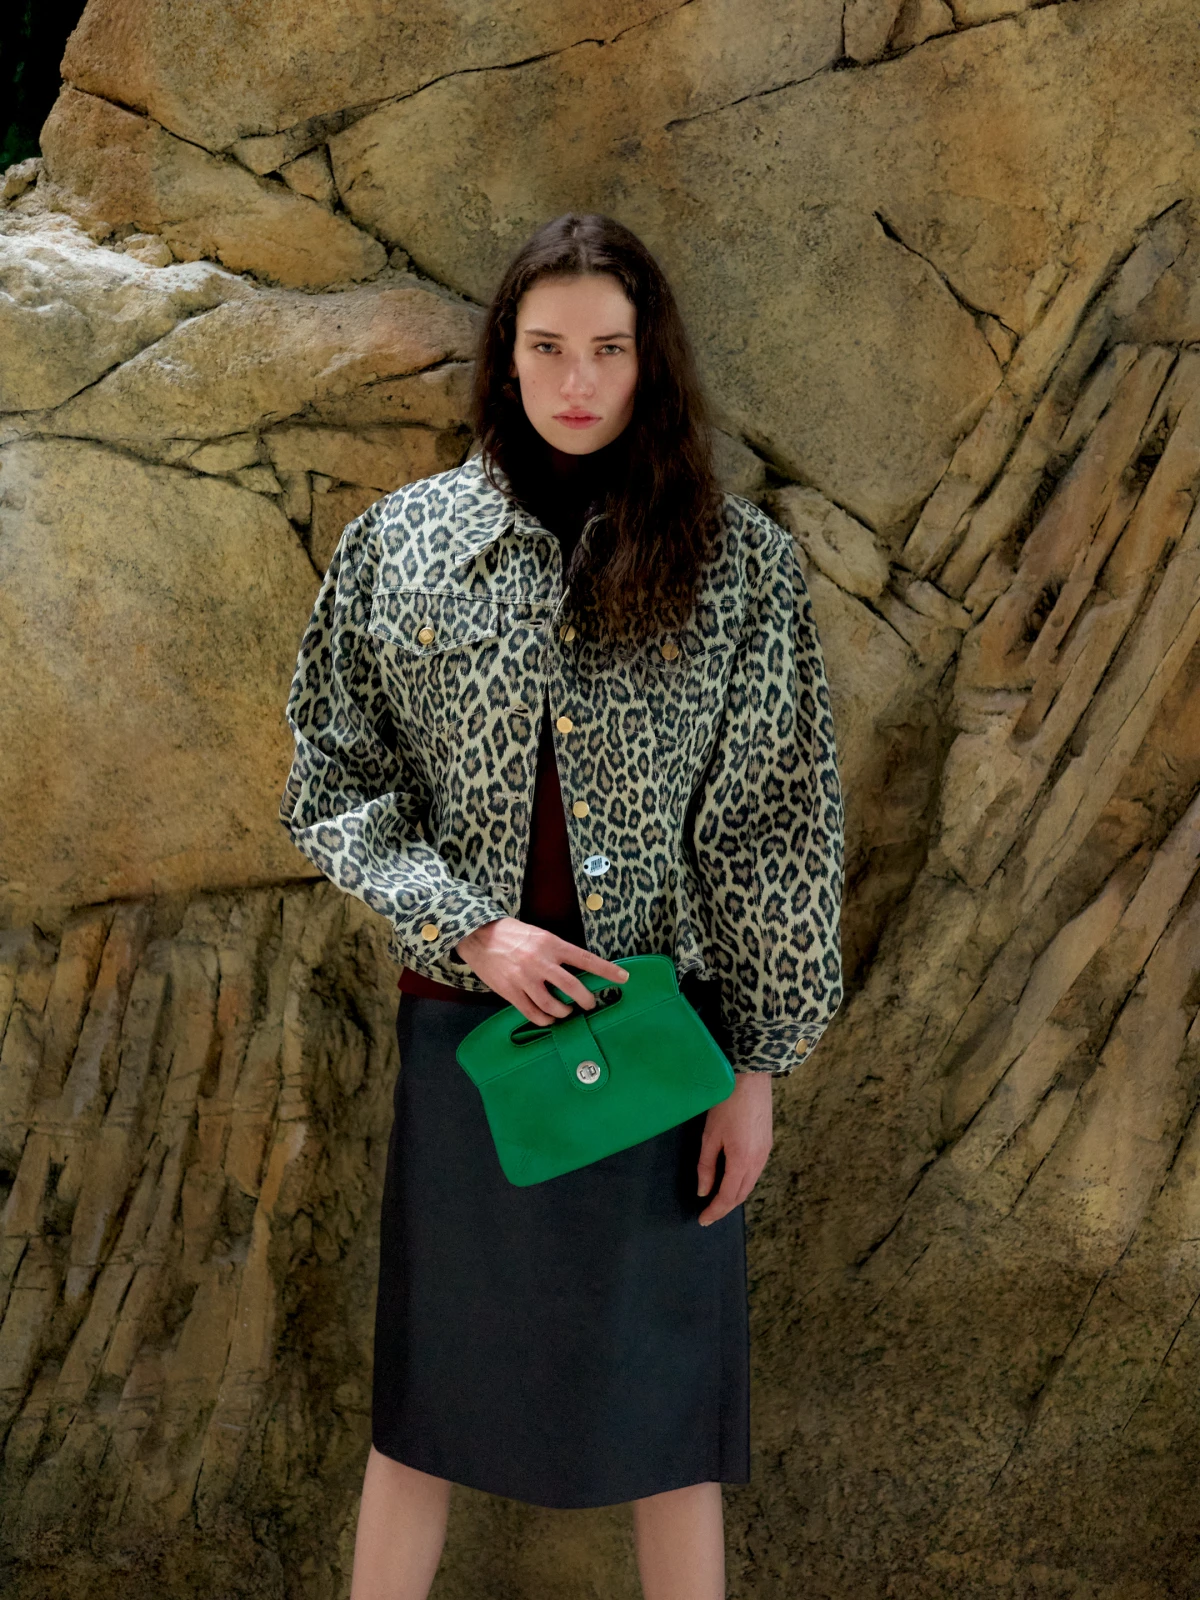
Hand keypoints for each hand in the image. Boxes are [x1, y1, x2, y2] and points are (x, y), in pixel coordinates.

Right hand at [455, 917, 628, 1024]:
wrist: (478, 936)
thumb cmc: (512, 934)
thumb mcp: (539, 935)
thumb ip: (557, 952)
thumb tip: (578, 970)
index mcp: (551, 944)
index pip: (585, 959)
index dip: (607, 970)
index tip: (623, 978)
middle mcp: (540, 961)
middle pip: (572, 988)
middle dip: (586, 1000)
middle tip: (590, 1004)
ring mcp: (524, 978)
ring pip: (553, 1005)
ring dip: (564, 1013)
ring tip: (566, 1012)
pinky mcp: (510, 992)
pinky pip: (532, 1013)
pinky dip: (544, 1020)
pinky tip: (548, 1018)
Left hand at [697, 1070, 773, 1225]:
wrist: (751, 1078)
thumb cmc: (726, 1105)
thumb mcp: (710, 1136)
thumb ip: (706, 1166)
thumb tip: (704, 1191)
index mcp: (742, 1162)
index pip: (728, 1197)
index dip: (715, 1211)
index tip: (702, 1220)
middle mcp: (758, 1162)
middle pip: (742, 1194)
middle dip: (725, 1207)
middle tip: (709, 1214)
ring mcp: (765, 1153)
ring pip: (750, 1184)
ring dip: (735, 1195)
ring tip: (718, 1200)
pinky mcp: (767, 1144)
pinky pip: (755, 1172)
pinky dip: (743, 1182)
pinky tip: (733, 1180)